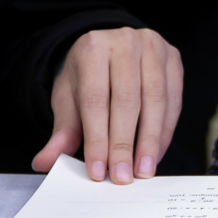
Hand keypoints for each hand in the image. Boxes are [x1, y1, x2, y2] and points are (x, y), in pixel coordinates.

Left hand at [31, 28, 182, 183]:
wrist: (110, 51)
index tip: (99, 170)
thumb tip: (43, 162)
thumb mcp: (69, 99)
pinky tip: (155, 153)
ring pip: (155, 101)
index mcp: (93, 47)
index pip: (95, 99)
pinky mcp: (174, 60)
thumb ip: (61, 132)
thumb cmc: (88, 77)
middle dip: (124, 143)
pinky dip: (164, 131)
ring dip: (149, 141)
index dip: (97, 138)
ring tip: (142, 171)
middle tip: (122, 176)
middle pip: (127, 100)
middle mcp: (126, 41)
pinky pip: (173, 101)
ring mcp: (154, 48)